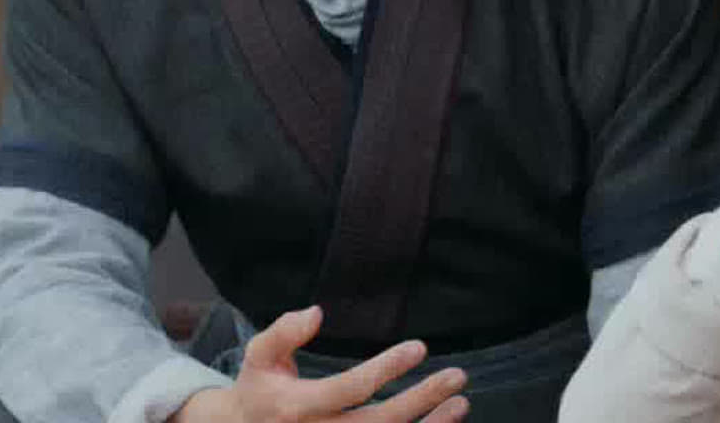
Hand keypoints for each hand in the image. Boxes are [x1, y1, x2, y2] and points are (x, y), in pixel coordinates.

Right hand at [171, 306, 468, 422]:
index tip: (420, 348)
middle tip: (457, 376)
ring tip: (461, 403)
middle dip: (422, 400)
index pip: (351, 388)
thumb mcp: (258, 356)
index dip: (387, 369)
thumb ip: (283, 332)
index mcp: (297, 407)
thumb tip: (317, 312)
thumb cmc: (258, 390)